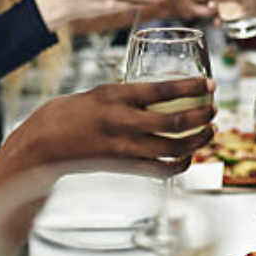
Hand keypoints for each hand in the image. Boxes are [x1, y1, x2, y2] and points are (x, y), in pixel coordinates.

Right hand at [16, 77, 216, 177]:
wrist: (42, 145)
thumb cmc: (70, 114)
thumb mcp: (100, 93)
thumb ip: (129, 94)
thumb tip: (162, 92)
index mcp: (115, 96)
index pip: (162, 89)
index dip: (191, 87)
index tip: (210, 85)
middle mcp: (121, 122)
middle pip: (174, 122)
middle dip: (201, 116)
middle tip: (213, 110)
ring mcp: (123, 147)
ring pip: (172, 148)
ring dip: (197, 141)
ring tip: (210, 131)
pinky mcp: (122, 167)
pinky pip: (159, 170)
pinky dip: (180, 164)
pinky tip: (189, 157)